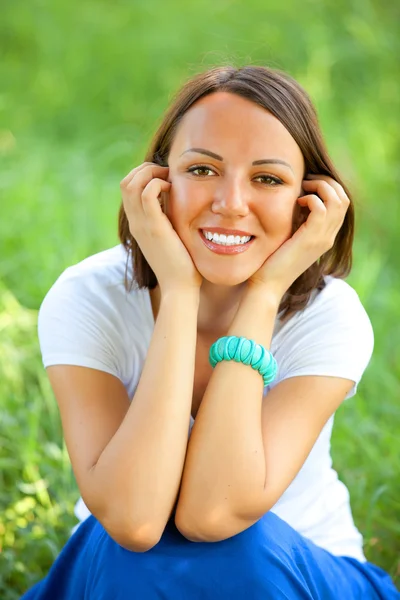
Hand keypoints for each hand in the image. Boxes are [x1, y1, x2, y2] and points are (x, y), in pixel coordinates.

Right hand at [120, 162, 202, 294]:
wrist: (179, 287)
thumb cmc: (181, 265)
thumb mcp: (170, 237)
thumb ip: (168, 221)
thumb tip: (177, 206)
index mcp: (137, 224)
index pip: (128, 189)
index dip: (143, 175)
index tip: (165, 177)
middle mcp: (135, 222)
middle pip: (125, 182)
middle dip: (145, 169)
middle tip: (166, 173)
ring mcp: (142, 224)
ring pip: (131, 184)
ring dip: (150, 172)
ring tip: (168, 178)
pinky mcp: (154, 227)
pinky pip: (148, 194)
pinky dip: (158, 183)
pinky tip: (172, 189)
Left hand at [247, 174, 349, 299]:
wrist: (268, 284)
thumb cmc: (272, 261)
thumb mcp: (290, 236)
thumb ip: (298, 220)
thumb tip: (297, 199)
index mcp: (325, 236)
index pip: (342, 204)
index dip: (329, 188)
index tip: (308, 184)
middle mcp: (329, 237)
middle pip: (344, 199)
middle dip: (328, 182)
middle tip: (307, 180)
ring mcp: (322, 238)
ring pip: (338, 200)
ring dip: (321, 186)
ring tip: (304, 187)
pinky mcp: (311, 239)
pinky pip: (321, 208)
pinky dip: (311, 198)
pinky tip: (297, 201)